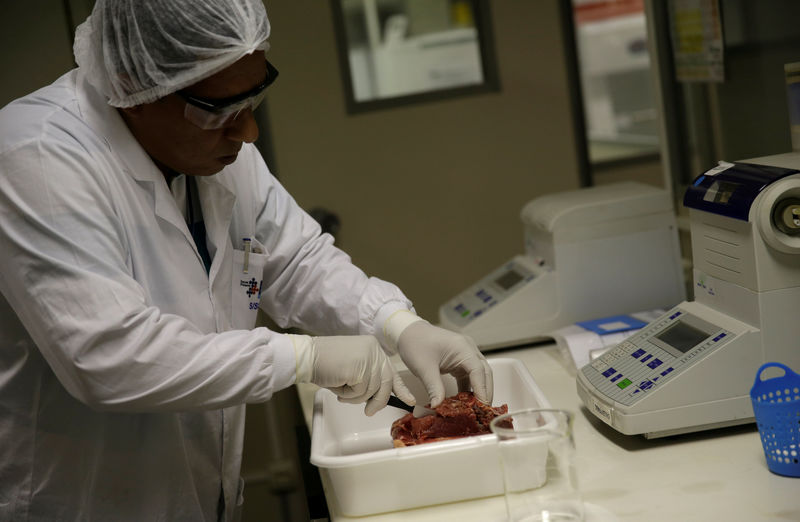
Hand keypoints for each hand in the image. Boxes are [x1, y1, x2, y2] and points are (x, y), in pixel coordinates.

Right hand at [291, 334, 414, 415]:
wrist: (307, 356)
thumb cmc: (325, 364)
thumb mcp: (354, 368)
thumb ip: (369, 377)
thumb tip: (380, 397)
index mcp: (373, 347)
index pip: (391, 371)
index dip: (401, 388)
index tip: (410, 400)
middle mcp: (374, 350)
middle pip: (386, 383)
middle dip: (378, 401)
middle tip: (369, 412)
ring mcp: (368, 358)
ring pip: (371, 390)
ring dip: (355, 397)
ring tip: (341, 388)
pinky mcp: (360, 368)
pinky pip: (360, 392)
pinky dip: (348, 395)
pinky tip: (338, 385)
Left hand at [394, 318, 492, 407]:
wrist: (408, 332)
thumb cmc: (416, 343)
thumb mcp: (424, 368)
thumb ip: (434, 387)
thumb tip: (439, 406)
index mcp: (462, 347)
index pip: (478, 370)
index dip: (482, 389)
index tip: (483, 405)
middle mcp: (468, 349)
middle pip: (484, 372)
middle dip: (485, 391)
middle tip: (484, 411)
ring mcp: (465, 354)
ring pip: (479, 375)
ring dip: (479, 390)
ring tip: (477, 409)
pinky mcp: (459, 360)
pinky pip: (469, 376)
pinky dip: (469, 388)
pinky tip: (465, 401)